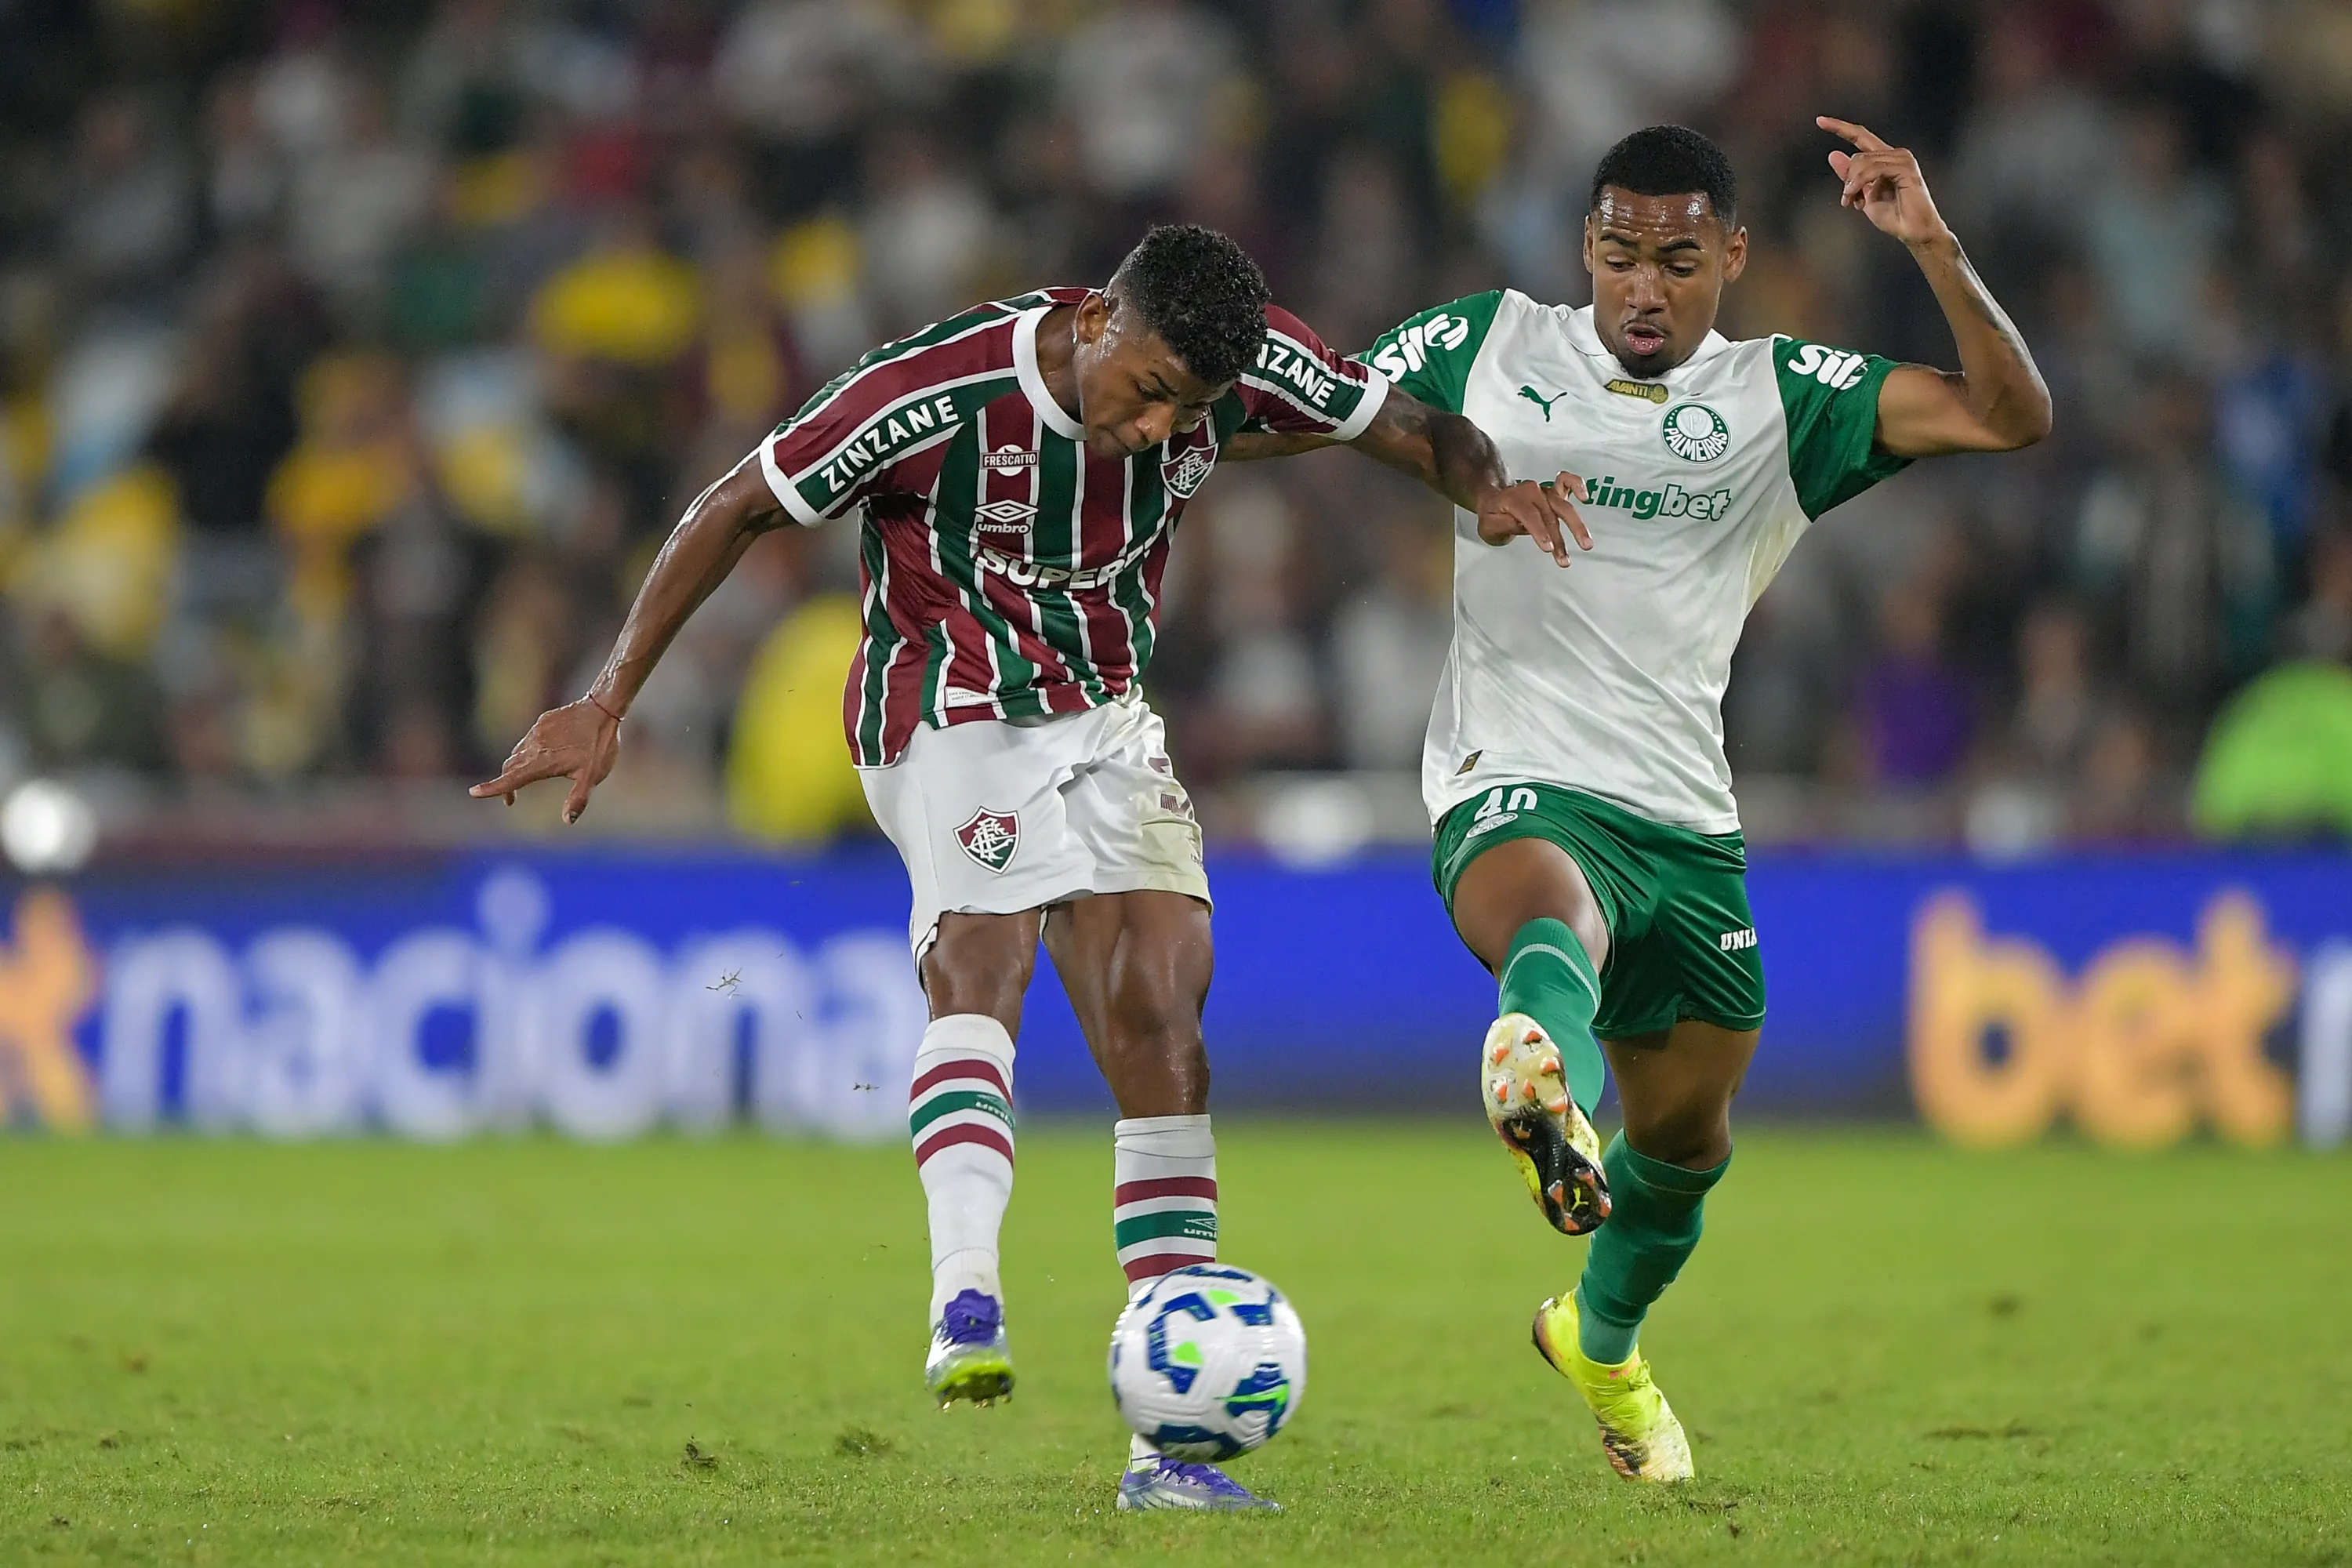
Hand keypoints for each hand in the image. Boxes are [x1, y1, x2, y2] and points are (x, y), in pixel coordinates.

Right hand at [469, 698, 621, 823]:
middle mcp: (533, 746)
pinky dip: (527, 751)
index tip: (474, 792)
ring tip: (526, 778)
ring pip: (518, 752)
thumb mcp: (593, 776)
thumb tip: (567, 820)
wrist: (602, 708)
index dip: (491, 788)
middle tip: (511, 799)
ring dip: (516, 767)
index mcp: (541, 762)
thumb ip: (578, 799)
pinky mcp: (543, 722)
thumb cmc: (599, 744)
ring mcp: (537, 732)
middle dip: (506, 783)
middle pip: (509, 767)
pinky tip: (542, 754)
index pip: (510, 779)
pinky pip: (529, 740)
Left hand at [1475, 472, 1591, 565]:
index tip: (1549, 548)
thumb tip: (1521, 526)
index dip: (1539, 532)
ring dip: (1576, 526)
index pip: (1529, 516)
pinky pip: (1567, 482)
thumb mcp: (1489, 526)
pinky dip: (1577, 485)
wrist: (1495, 500)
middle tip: (1566, 557)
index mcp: (1513, 499)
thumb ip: (1504, 525)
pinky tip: (1585, 497)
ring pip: (1562, 506)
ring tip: (1586, 544)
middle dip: (1560, 537)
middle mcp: (1530, 492)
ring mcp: (1543, 491)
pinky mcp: (1553, 491)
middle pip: (1549, 513)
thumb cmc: (1493, 516)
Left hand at [1818, 117, 1950, 247]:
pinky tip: (1858, 198)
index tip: (1819, 120)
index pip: (1860, 136)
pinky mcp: (1905, 168)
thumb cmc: (1893, 216)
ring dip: (1852, 185)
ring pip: (1862, 162)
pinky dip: (1860, 184)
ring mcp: (1902, 159)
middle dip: (1847, 178)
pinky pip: (1873, 169)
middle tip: (1846, 201)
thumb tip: (1832, 154)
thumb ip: (1849, 176)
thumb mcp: (1862, 195)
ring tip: (1852, 203)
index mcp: (1884, 158)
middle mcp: (1895, 154)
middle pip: (1857, 155)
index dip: (1840, 127)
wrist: (1912, 231)